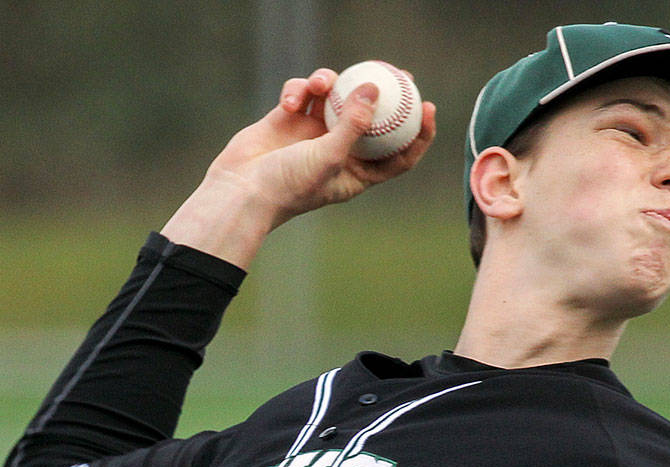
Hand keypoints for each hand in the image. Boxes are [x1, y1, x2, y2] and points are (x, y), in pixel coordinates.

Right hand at [161, 68, 435, 267]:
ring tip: (322, 83)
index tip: (428, 107)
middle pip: (372, 119)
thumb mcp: (329, 156)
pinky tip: (289, 102)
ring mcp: (314, 134)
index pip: (398, 154)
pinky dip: (297, 91)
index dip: (417, 132)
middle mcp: (339, 152)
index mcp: (357, 173)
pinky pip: (302, 94)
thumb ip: (355, 125)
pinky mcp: (289, 120)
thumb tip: (374, 89)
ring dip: (329, 84)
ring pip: (334, 98)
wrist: (241, 191)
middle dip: (385, 95)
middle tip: (399, 72)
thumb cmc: (289, 184)